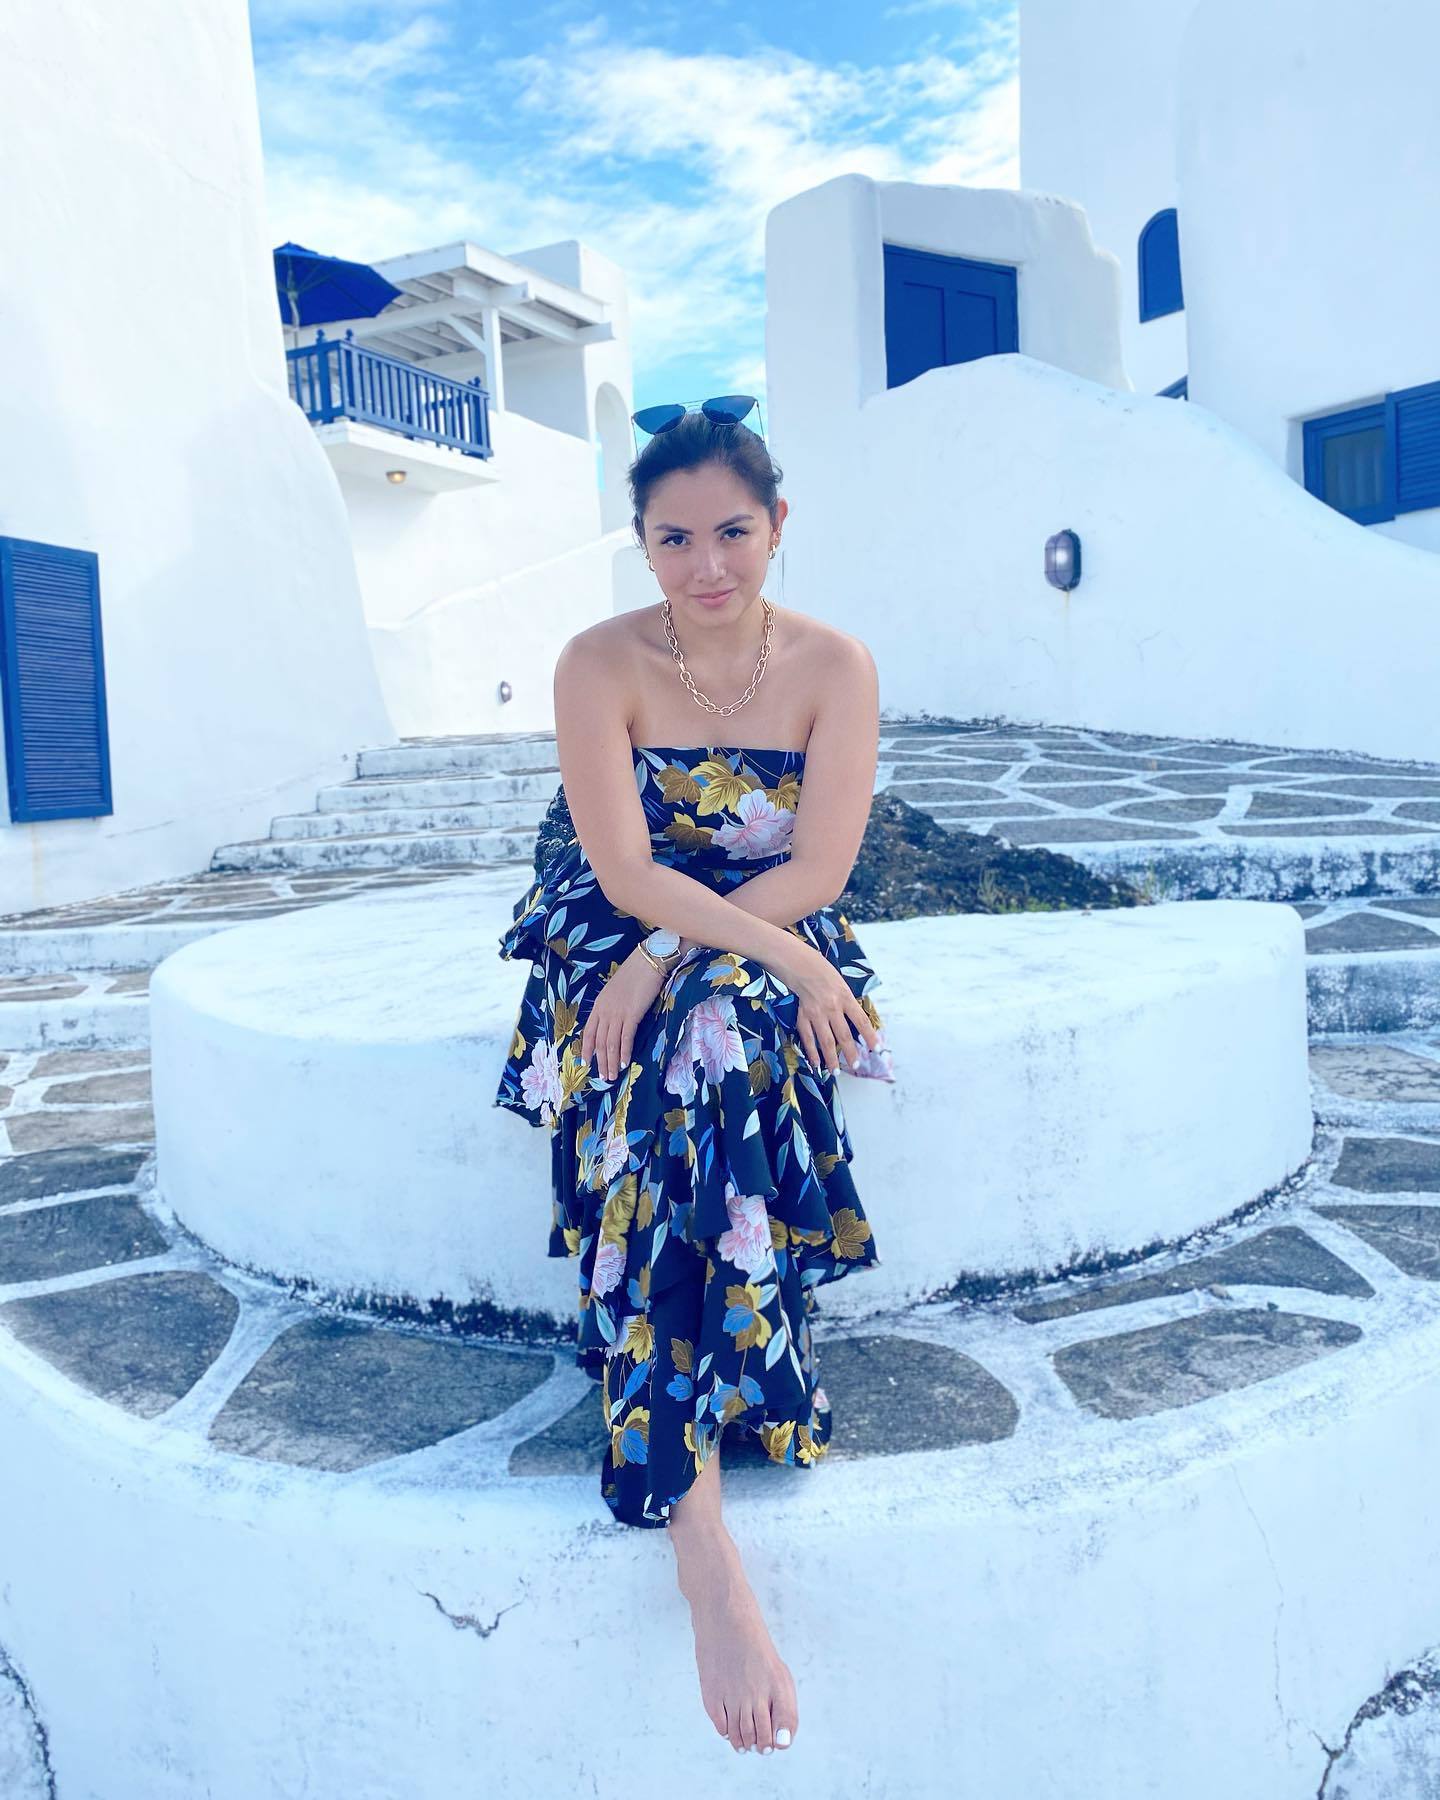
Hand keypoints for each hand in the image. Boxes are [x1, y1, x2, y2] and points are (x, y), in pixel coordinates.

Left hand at [581, 948, 667, 1082]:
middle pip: (599, 1041)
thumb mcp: (615, 991)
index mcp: (598, 1005)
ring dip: (611, 1062)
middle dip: (600, 1061)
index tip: (585, 1063)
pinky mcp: (632, 1014)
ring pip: (610, 1043)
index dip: (586, 1049)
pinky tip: (624, 1063)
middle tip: (603, 1077)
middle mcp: (605, 1010)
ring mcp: (617, 1013)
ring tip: (612, 1075)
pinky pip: (625, 1038)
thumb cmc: (635, 974)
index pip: (588, 1032)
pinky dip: (624, 1052)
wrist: (647, 961)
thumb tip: (612, 1022)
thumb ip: (610, 1006)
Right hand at [771, 938, 881, 1075]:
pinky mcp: (803, 1016)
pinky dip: (812, 1052)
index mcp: (845, 997)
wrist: (801, 966)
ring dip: (831, 1058)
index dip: (870, 1036)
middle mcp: (831, 1007)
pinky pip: (808, 1038)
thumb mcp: (843, 986)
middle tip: (856, 1065)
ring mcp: (816, 1013)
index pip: (861, 1021)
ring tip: (836, 1072)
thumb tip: (859, 1027)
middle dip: (851, 1052)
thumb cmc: (825, 974)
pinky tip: (816, 1063)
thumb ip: (849, 1005)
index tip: (878, 1049)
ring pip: (825, 1041)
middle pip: (843, 1035)